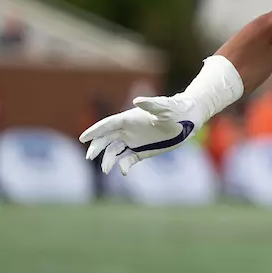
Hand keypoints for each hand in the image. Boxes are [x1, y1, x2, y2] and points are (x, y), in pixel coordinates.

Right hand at [79, 93, 206, 175]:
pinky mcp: (142, 151)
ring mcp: (134, 141)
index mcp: (129, 118)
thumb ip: (150, 105)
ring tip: (107, 170)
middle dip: (97, 147)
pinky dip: (124, 166)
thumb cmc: (176, 109)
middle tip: (90, 157)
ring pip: (114, 151)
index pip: (107, 125)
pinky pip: (128, 160)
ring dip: (108, 160)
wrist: (188, 119)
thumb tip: (136, 101)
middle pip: (106, 139)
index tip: (83, 138)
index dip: (94, 131)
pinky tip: (124, 171)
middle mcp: (128, 130)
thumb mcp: (164, 107)